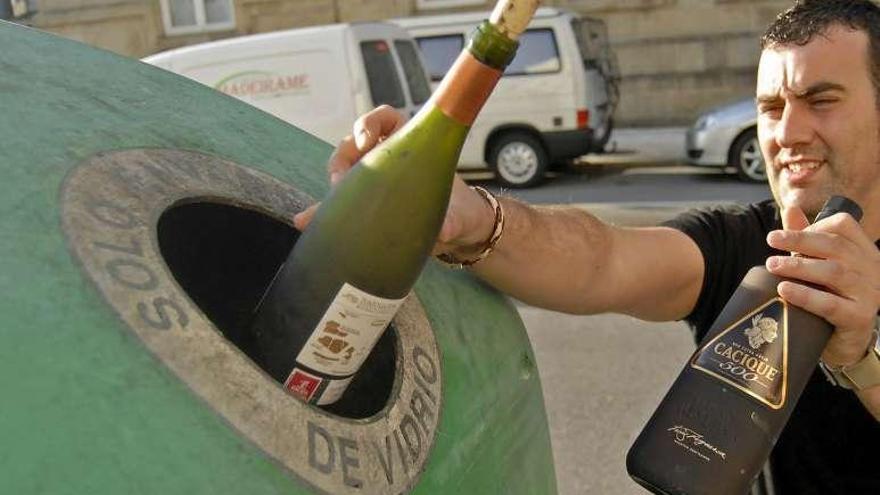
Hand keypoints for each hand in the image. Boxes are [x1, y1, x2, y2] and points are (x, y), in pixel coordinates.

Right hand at [293, 105, 496, 257]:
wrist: (457, 235)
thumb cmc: (460, 212)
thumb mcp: (459, 215)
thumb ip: (453, 220)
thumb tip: (444, 229)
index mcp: (409, 145)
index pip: (384, 119)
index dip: (370, 122)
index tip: (367, 139)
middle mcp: (386, 159)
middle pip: (353, 145)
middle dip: (344, 158)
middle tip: (343, 180)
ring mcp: (373, 183)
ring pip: (342, 173)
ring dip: (333, 185)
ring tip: (328, 205)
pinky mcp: (364, 209)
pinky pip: (338, 206)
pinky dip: (320, 213)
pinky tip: (306, 223)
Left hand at [765, 206, 879, 366]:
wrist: (847, 342)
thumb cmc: (833, 297)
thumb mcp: (820, 265)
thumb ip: (807, 238)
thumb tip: (790, 207)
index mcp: (864, 251)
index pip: (844, 226)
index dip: (814, 226)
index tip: (786, 235)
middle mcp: (872, 269)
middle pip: (835, 246)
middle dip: (799, 240)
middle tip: (771, 240)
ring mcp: (869, 293)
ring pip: (833, 272)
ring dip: (798, 266)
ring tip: (772, 265)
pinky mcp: (859, 317)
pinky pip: (830, 304)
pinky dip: (805, 295)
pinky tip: (784, 290)